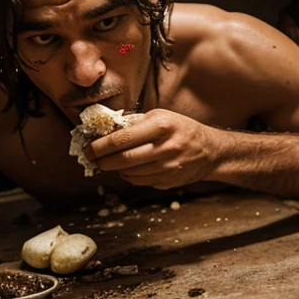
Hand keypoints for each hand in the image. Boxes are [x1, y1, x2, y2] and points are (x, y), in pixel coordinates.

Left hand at [85, 109, 219, 188]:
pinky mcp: (167, 182)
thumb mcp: (160, 116)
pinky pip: (139, 181)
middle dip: (101, 161)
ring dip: (114, 169)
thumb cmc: (181, 129)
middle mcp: (165, 148)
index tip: (88, 148)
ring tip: (109, 162)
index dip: (100, 146)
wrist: (210, 151)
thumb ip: (134, 123)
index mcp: (161, 126)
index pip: (122, 138)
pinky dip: (128, 175)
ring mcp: (167, 168)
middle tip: (91, 159)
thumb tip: (105, 130)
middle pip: (122, 159)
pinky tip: (129, 168)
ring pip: (128, 173)